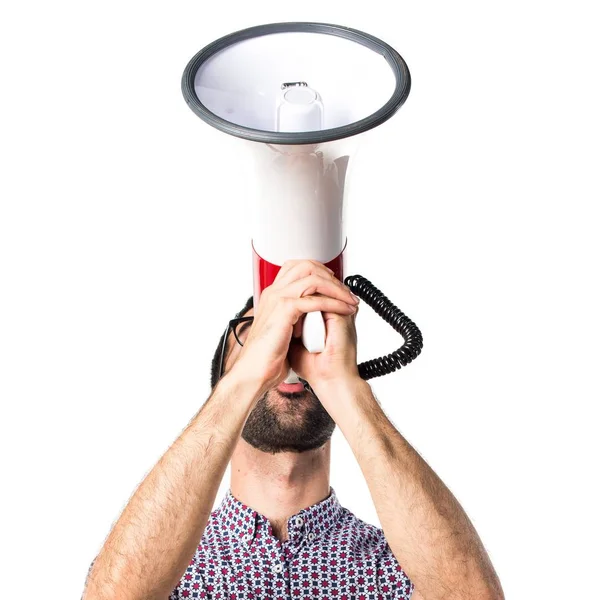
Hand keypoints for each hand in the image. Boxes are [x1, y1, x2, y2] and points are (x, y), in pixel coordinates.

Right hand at [232, 260, 358, 393]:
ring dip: (337, 289)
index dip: (320, 271)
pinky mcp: (285, 309)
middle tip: (345, 291)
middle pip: (307, 266)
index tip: (335, 284)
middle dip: (331, 276)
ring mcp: (278, 298)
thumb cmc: (267, 356)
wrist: (255, 371)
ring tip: (350, 300)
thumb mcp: (282, 330)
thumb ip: (295, 316)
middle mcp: (274, 292)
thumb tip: (314, 315)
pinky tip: (345, 310)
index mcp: (272, 295)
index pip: (297, 267)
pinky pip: (316, 300)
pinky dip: (335, 303)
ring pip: (314, 279)